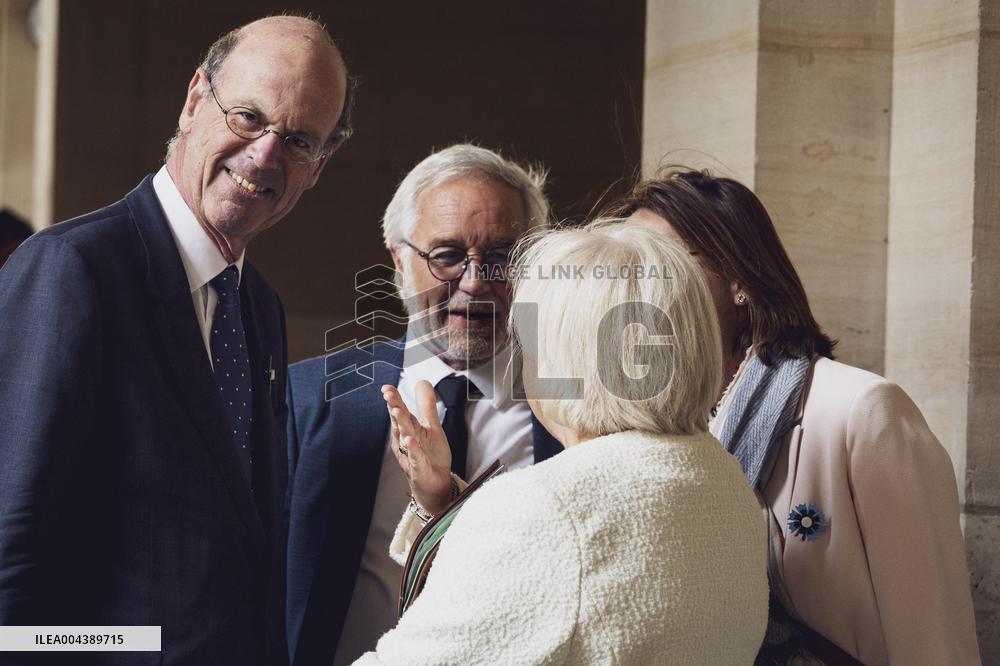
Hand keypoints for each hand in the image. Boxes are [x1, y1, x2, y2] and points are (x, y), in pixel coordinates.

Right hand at [383, 381, 454, 515]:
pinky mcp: (419, 469)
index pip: (400, 412)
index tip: (387, 388)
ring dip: (400, 424)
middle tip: (388, 394)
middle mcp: (406, 441)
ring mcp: (411, 455)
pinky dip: (413, 448)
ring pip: (405, 437)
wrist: (436, 485)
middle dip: (394, 407)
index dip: (394, 400)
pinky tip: (410, 439)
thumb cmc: (431, 457)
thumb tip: (422, 382)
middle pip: (399, 421)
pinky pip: (415, 457)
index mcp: (408, 430)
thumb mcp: (431, 426)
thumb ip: (426, 405)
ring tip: (396, 410)